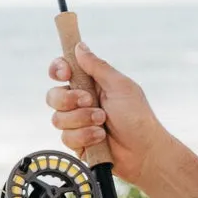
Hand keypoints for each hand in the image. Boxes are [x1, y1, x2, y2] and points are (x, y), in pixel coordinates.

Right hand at [45, 41, 167, 187]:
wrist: (144, 151)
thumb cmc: (137, 117)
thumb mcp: (120, 86)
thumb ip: (97, 67)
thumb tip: (80, 46)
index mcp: (91, 84)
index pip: (63, 71)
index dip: (58, 70)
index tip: (65, 73)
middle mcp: (81, 102)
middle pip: (53, 95)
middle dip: (69, 99)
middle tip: (89, 101)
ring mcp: (78, 123)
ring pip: (58, 118)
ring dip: (81, 119)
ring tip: (102, 122)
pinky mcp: (77, 142)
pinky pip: (66, 137)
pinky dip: (85, 136)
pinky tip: (100, 138)